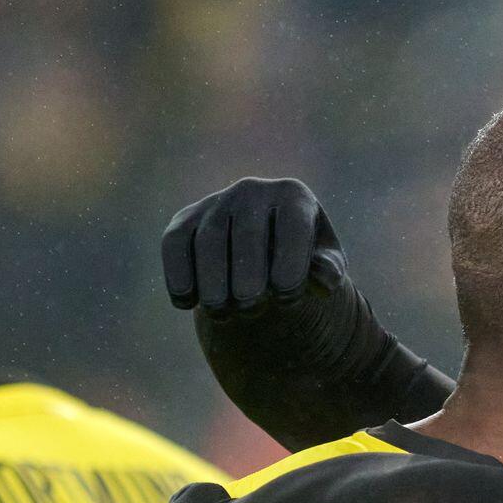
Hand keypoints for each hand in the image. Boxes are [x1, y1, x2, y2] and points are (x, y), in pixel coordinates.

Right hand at [162, 177, 347, 317]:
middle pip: (247, 234)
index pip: (292, 225)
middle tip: (251, 308)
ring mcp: (217, 202)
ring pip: (208, 240)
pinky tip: (185, 303)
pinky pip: (175, 243)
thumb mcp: (323, 265)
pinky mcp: (186, 218)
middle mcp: (253, 190)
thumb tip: (324, 280)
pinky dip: (177, 273)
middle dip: (247, 276)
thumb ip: (327, 272)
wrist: (266, 251)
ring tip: (221, 313)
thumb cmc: (301, 260)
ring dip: (212, 280)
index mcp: (293, 197)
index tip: (287, 297)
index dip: (290, 262)